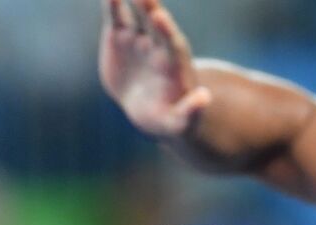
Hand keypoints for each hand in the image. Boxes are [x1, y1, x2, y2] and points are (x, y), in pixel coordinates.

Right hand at [99, 0, 210, 137]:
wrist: (148, 109)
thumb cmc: (169, 117)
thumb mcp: (180, 121)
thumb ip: (191, 111)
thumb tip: (205, 99)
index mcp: (174, 64)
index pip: (172, 44)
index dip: (166, 31)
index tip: (159, 17)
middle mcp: (158, 45)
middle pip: (155, 23)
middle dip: (149, 6)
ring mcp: (139, 37)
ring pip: (136, 14)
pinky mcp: (119, 35)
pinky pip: (115, 15)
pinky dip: (111, 3)